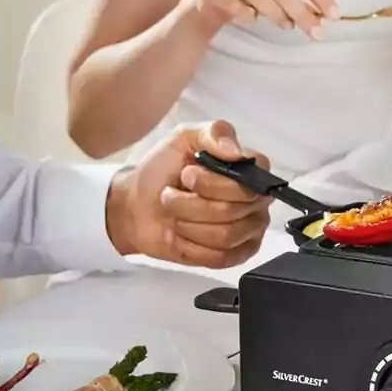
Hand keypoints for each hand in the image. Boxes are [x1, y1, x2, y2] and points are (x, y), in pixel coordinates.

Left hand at [107, 120, 272, 267]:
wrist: (136, 205)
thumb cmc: (163, 171)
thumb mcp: (184, 137)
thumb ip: (215, 133)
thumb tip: (237, 152)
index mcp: (250, 171)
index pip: (253, 182)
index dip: (216, 183)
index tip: (188, 174)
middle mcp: (255, 201)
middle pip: (233, 210)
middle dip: (191, 203)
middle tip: (172, 193)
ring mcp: (247, 231)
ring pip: (225, 235)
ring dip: (188, 223)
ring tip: (174, 211)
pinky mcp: (233, 256)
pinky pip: (219, 257)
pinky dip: (191, 244)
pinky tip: (181, 233)